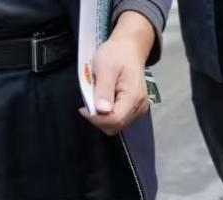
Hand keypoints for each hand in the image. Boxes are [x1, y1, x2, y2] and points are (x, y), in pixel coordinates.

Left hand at [80, 10, 154, 135]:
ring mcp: (140, 109)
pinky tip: (104, 102)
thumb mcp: (105, 68)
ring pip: (118, 126)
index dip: (96, 119)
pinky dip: (108, 115)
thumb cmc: (115, 55)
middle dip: (99, 119)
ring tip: (96, 100)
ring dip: (103, 118)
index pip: (115, 120)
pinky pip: (120, 120)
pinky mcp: (136, 109)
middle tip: (88, 103)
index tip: (83, 108)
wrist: (129, 49)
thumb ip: (104, 90)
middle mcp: (140, 107)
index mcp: (133, 97)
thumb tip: (102, 110)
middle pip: (116, 126)